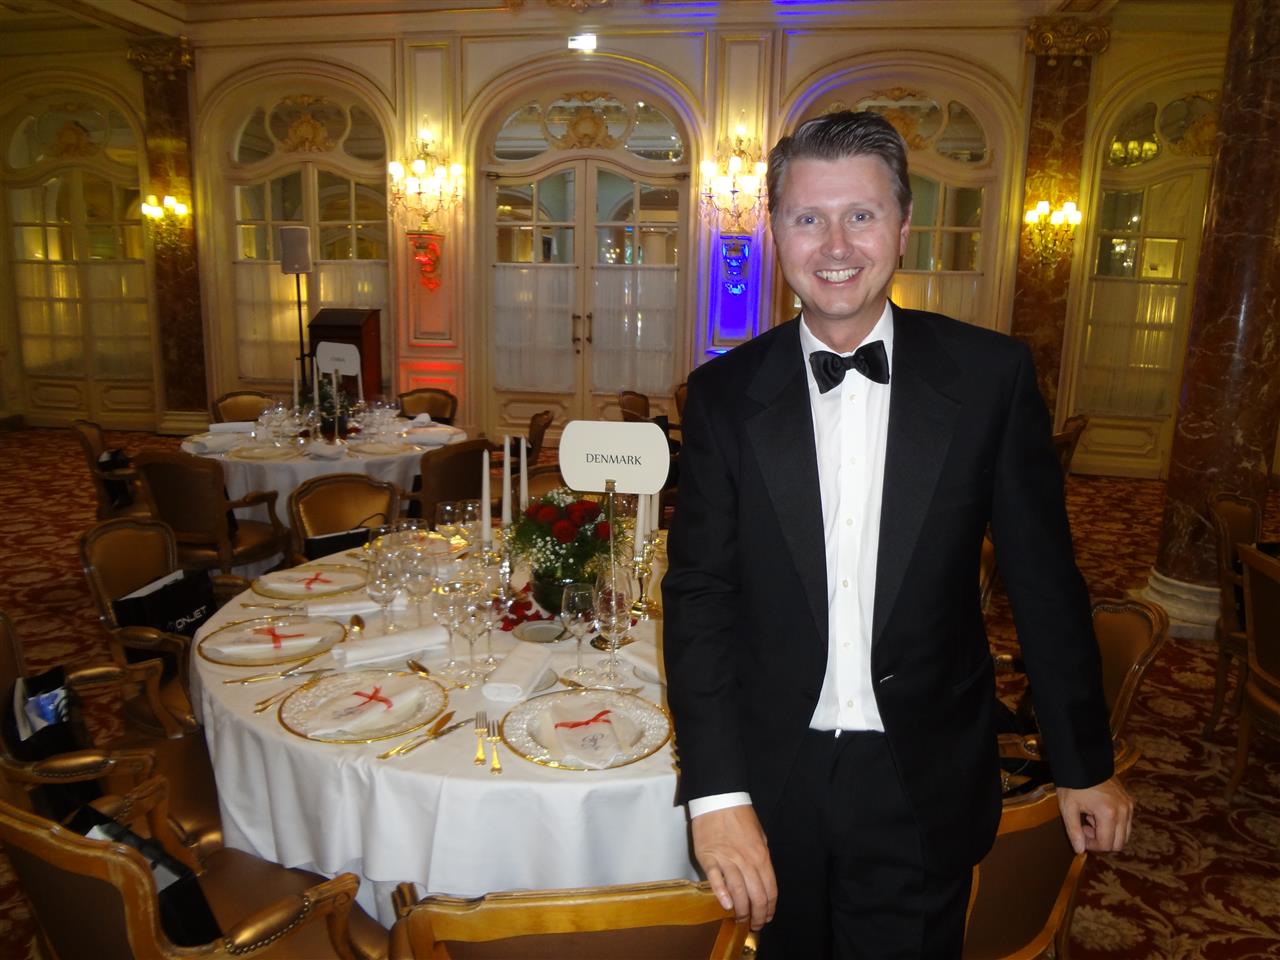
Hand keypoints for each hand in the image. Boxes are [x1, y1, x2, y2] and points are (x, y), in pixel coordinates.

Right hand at [690, 805, 776, 929]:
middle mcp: (747, 861)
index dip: (769, 908)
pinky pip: (716, 880)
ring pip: (738, 892)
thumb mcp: (760, 836)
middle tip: (753, 924)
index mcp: (761, 856)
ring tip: (740, 919)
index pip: (770, 890)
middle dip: (757, 915)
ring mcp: (727, 860)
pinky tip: (725, 905)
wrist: (718, 799)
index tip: (766, 917)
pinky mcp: (709, 858)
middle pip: (756, 895)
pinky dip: (722, 894)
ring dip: (741, 910)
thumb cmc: (740, 817)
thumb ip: (762, 859)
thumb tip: (762, 880)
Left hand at [1057, 777, 1132, 852]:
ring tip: (1091, 819)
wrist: (1083, 762)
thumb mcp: (1068, 807)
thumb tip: (1080, 851)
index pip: (1106, 844)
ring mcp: (1129, 806)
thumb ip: (1074, 831)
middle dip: (1101, 841)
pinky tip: (1098, 813)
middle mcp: (1123, 811)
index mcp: (1108, 814)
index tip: (1080, 832)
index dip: (1092, 845)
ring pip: (1124, 835)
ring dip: (1109, 834)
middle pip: (1119, 844)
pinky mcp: (1130, 802)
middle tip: (1086, 827)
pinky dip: (1114, 825)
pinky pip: (1126, 824)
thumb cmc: (1073, 784)